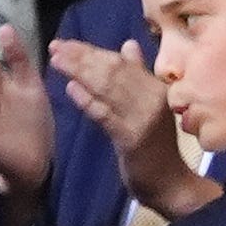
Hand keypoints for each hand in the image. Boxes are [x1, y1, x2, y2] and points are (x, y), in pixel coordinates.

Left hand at [52, 38, 217, 220]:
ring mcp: (143, 118)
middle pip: (113, 71)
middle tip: (56, 47)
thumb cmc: (156, 144)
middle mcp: (152, 98)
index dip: (92, 51)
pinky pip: (106, 116)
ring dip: (80, 72)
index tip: (67, 43)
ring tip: (57, 61)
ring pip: (108, 89)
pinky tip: (70, 89)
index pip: (121, 62)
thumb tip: (129, 44)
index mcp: (156, 87)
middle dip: (81, 57)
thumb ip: (139, 75)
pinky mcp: (132, 139)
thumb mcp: (150, 105)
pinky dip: (88, 101)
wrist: (169, 182)